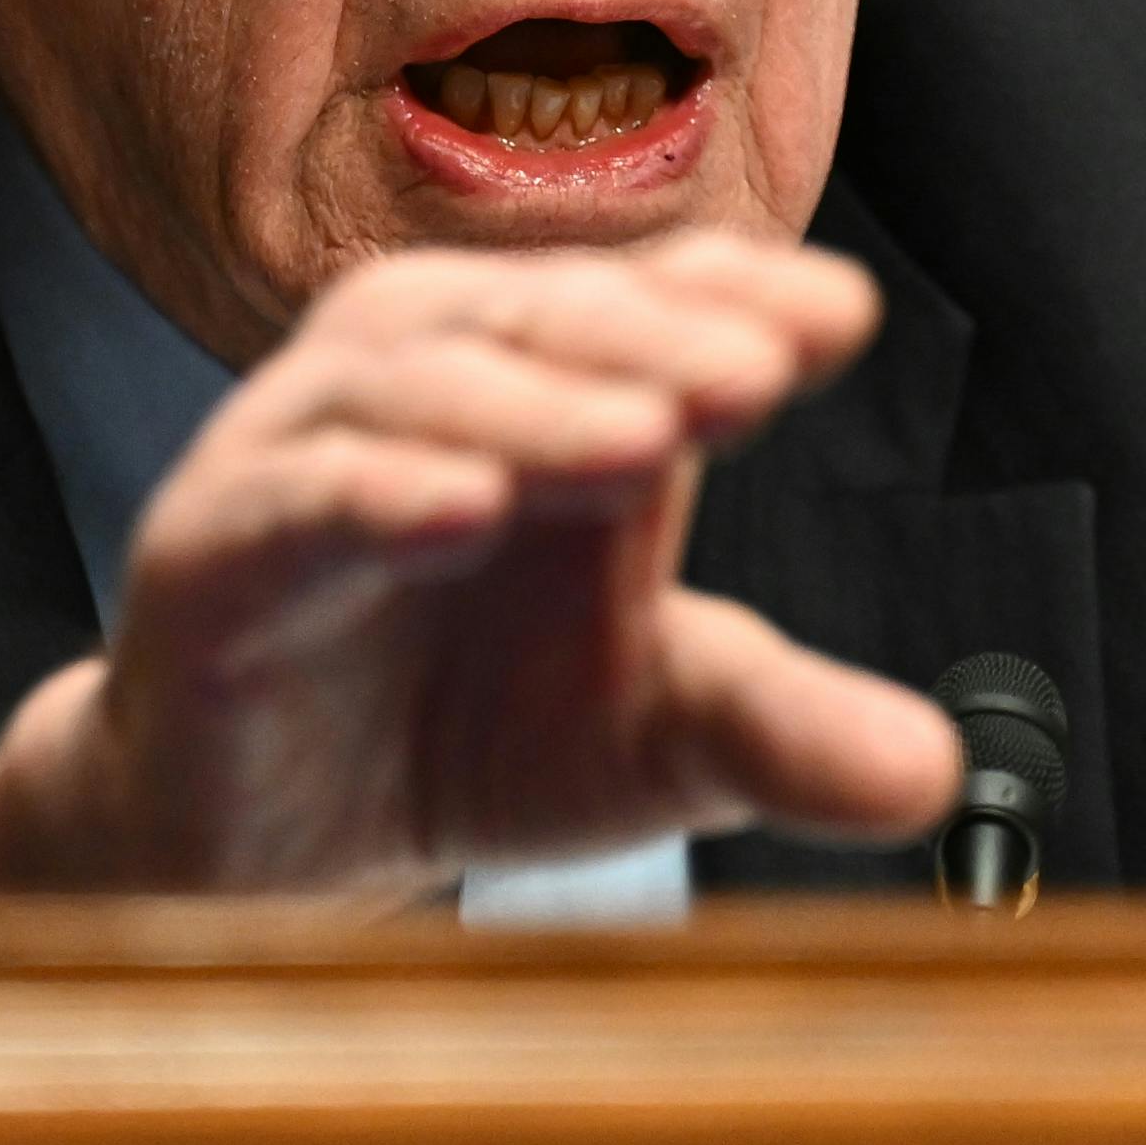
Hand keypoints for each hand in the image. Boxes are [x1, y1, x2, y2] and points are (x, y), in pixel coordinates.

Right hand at [0, 229, 959, 893]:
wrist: (268, 850)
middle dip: (658, 339)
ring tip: (641, 440)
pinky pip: (298, 496)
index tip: (844, 318)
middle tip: (759, 374)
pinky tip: (464, 509)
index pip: (656, 299)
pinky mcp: (210, 545)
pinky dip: (378, 491)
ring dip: (535, 403)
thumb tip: (935, 772)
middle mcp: (431, 375)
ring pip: (423, 380)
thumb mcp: (654, 734)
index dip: (742, 294)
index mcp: (552, 380)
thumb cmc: (469, 733)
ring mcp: (308, 449)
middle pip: (548, 315)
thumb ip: (781, 728)